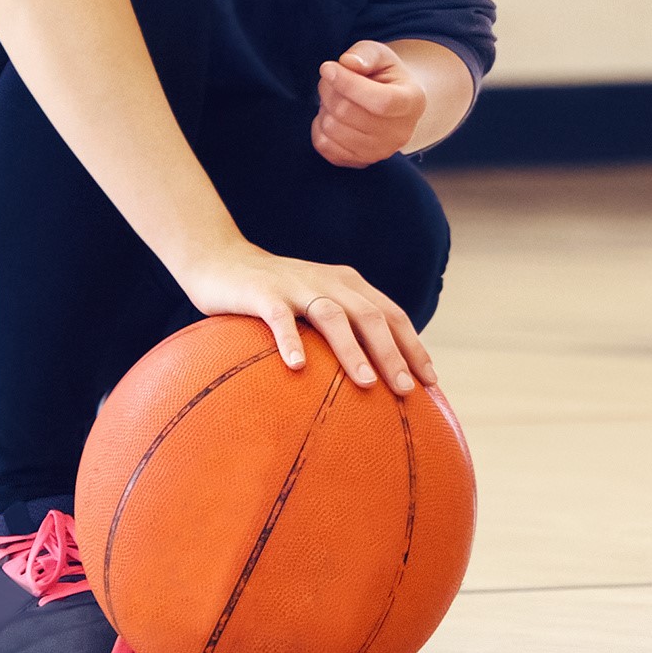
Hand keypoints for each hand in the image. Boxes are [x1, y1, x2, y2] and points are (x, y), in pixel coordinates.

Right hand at [177, 239, 436, 393]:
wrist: (220, 260)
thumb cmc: (276, 295)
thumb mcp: (316, 304)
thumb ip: (343, 329)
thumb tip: (373, 377)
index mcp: (349, 284)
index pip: (392, 315)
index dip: (413, 346)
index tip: (431, 382)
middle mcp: (330, 281)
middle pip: (371, 316)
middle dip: (393, 354)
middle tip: (407, 391)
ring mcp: (297, 285)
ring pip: (333, 316)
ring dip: (352, 351)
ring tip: (366, 385)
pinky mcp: (262, 293)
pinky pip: (279, 318)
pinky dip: (291, 341)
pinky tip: (298, 367)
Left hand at [313, 40, 427, 166]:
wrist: (393, 104)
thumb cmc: (386, 76)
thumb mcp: (381, 55)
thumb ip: (365, 54)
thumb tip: (348, 63)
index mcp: (412, 102)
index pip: (379, 101)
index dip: (348, 84)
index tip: (328, 67)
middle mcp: (400, 133)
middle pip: (348, 113)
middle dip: (329, 90)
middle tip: (329, 78)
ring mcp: (381, 152)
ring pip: (332, 129)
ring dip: (324, 107)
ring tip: (334, 97)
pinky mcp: (360, 162)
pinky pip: (324, 146)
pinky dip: (319, 127)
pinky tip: (331, 115)